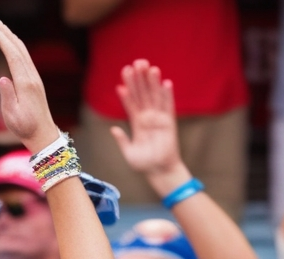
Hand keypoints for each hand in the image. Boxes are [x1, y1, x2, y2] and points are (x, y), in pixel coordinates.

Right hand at [0, 20, 60, 151]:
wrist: (43, 134)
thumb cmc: (25, 127)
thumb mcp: (11, 115)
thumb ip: (7, 96)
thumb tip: (3, 78)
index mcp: (25, 84)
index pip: (13, 57)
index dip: (4, 42)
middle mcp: (32, 78)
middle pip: (20, 50)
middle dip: (8, 35)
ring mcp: (35, 79)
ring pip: (24, 53)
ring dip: (13, 40)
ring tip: (3, 30)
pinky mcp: (35, 82)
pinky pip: (26, 60)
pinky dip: (18, 49)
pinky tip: (13, 46)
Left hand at [110, 60, 187, 193]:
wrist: (160, 172)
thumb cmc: (144, 164)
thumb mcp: (129, 153)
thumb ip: (122, 140)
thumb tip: (113, 129)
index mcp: (137, 123)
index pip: (131, 102)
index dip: (127, 89)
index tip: (123, 75)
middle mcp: (147, 118)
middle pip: (142, 94)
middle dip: (139, 79)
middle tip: (136, 63)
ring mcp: (159, 119)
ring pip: (155, 97)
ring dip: (152, 83)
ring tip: (149, 68)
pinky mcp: (170, 123)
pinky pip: (169, 107)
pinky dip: (167, 95)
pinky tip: (166, 83)